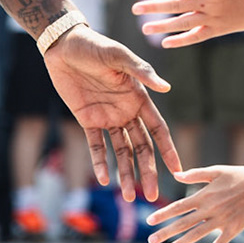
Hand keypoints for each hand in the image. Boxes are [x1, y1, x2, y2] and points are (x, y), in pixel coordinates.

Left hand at [41, 25, 181, 201]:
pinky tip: (103, 179)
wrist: (64, 45)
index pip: (158, 129)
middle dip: (147, 171)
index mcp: (139, 99)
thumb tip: (166, 87)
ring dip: (125, 173)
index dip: (168, 150)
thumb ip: (141, 72)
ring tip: (129, 197)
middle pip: (142, 147)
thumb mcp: (119, 56)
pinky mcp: (86, 119)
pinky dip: (99, 162)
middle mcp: (126, 112)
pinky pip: (95, 145)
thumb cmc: (95, 46)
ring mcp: (107, 117)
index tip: (179, 170)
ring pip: (121, 151)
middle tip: (152, 195)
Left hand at [133, 0, 243, 46]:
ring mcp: (214, 18)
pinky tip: (165, 43)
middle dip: (155, 6)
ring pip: (185, 23)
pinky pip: (198, 36)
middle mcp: (211, 2)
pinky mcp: (219, 29)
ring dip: (163, 26)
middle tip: (135, 8)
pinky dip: (182, 40)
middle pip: (178, 4)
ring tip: (144, 28)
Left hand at [146, 163, 243, 242]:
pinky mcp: (234, 228)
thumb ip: (195, 175)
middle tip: (151, 240)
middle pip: (183, 223)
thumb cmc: (240, 174)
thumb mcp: (216, 171)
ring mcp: (222, 220)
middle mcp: (210, 209)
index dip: (162, 214)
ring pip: (197, 235)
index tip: (149, 220)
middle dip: (165, 232)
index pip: (178, 206)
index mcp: (203, 195)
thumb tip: (176, 175)